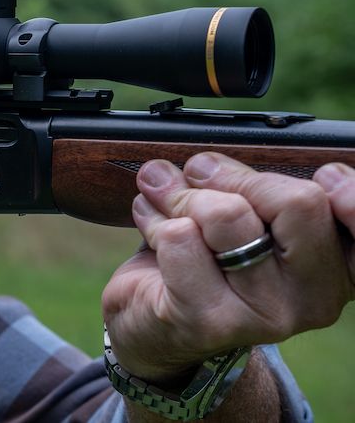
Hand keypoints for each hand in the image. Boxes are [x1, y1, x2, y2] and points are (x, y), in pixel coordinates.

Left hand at [102, 152, 352, 383]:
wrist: (157, 324)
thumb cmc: (207, 258)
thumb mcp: (245, 217)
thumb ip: (252, 189)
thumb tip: (206, 164)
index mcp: (337, 264)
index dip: (352, 195)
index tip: (327, 176)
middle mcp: (315, 297)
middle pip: (296, 202)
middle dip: (231, 175)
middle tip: (197, 174)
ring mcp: (265, 313)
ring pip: (227, 215)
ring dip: (180, 195)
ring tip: (164, 199)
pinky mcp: (209, 321)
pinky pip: (179, 239)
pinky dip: (154, 220)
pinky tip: (153, 230)